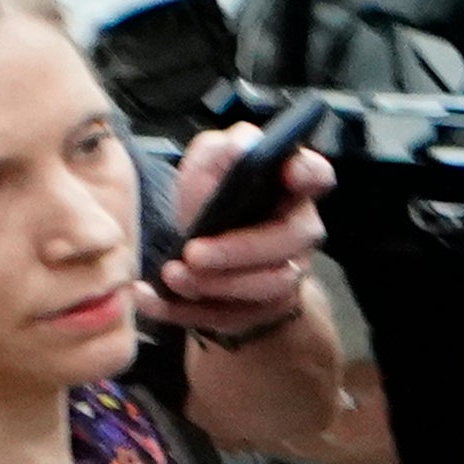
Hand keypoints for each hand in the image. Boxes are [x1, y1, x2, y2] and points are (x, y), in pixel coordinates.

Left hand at [136, 123, 328, 344]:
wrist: (200, 255)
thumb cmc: (210, 201)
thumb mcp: (207, 165)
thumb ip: (222, 150)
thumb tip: (242, 146)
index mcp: (289, 187)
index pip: (317, 174)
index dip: (308, 174)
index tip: (289, 173)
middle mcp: (298, 231)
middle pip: (289, 241)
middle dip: (239, 250)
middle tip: (192, 252)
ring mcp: (283, 275)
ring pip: (267, 287)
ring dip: (214, 284)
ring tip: (172, 275)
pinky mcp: (256, 311)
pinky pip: (225, 316)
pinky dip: (181, 311)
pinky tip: (146, 297)